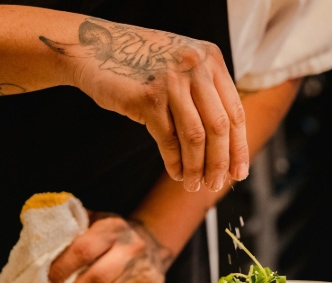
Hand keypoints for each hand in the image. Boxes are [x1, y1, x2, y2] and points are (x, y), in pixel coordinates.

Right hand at [40, 17, 248, 191]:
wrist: (94, 49)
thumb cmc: (140, 66)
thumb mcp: (181, 69)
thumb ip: (204, 96)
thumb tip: (224, 148)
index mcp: (211, 59)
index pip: (235, 112)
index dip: (238, 148)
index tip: (238, 174)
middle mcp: (196, 66)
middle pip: (219, 127)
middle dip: (220, 163)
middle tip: (215, 185)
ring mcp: (172, 80)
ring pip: (196, 137)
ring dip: (196, 168)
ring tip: (193, 185)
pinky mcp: (149, 97)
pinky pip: (169, 140)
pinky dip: (175, 162)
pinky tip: (175, 173)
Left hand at [48, 213, 173, 282]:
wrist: (154, 244)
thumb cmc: (114, 233)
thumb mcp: (96, 220)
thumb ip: (72, 228)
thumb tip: (38, 243)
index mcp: (113, 228)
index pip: (83, 250)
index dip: (60, 268)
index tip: (42, 280)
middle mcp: (129, 249)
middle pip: (96, 277)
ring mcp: (139, 270)